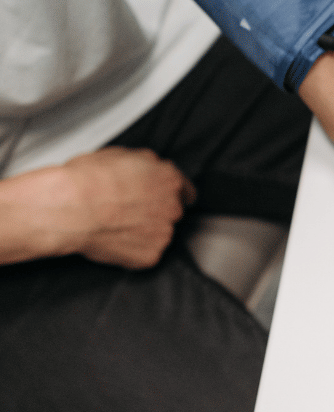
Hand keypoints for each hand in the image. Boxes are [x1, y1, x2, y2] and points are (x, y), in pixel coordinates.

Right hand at [58, 147, 195, 268]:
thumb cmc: (87, 180)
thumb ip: (147, 165)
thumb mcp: (122, 155)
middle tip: (127, 212)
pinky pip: (146, 255)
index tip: (161, 200)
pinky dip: (132, 251)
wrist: (69, 207)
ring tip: (115, 226)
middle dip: (155, 213)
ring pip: (159, 234)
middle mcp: (173, 207)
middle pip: (172, 213)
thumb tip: (148, 168)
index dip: (171, 195)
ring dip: (144, 232)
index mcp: (170, 180)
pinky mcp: (151, 256)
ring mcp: (164, 233)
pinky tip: (113, 241)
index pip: (186, 191)